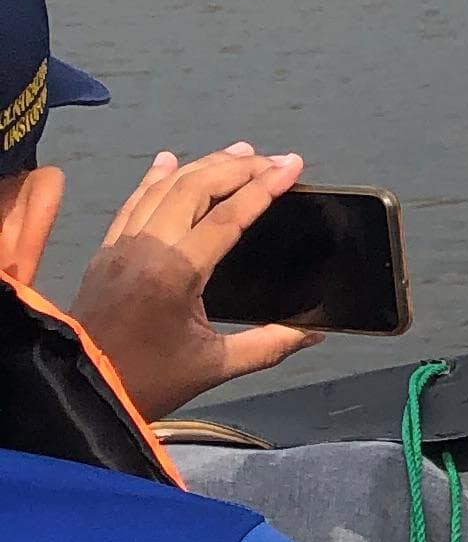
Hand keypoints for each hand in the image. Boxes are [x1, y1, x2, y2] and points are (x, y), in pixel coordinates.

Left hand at [73, 147, 310, 415]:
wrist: (80, 389)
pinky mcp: (105, 251)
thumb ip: (269, 345)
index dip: (263, 188)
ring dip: (202, 165)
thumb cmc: (148, 382)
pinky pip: (133, 202)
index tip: (292, 166)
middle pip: (194, 188)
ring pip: (163, 188)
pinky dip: (154, 178)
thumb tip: (314, 332)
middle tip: (273, 160)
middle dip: (237, 167)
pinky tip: (169, 160)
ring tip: (238, 152)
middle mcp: (146, 248)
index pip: (228, 217)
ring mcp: (121, 246)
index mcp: (176, 273)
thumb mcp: (214, 366)